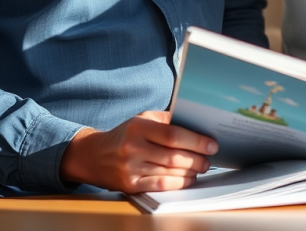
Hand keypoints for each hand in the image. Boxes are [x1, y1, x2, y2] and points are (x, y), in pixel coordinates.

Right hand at [59, 110, 217, 192]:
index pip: (173, 134)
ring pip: (169, 172)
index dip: (196, 140)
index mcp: (139, 126)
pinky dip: (178, 183)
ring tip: (201, 168)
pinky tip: (187, 179)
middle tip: (209, 159)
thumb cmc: (125, 134)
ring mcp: (131, 168)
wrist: (94, 155)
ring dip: (190, 172)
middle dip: (196, 158)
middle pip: (173, 156)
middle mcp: (133, 147)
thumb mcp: (142, 118)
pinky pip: (160, 185)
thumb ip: (166, 119)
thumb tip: (195, 123)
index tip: (211, 144)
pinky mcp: (130, 185)